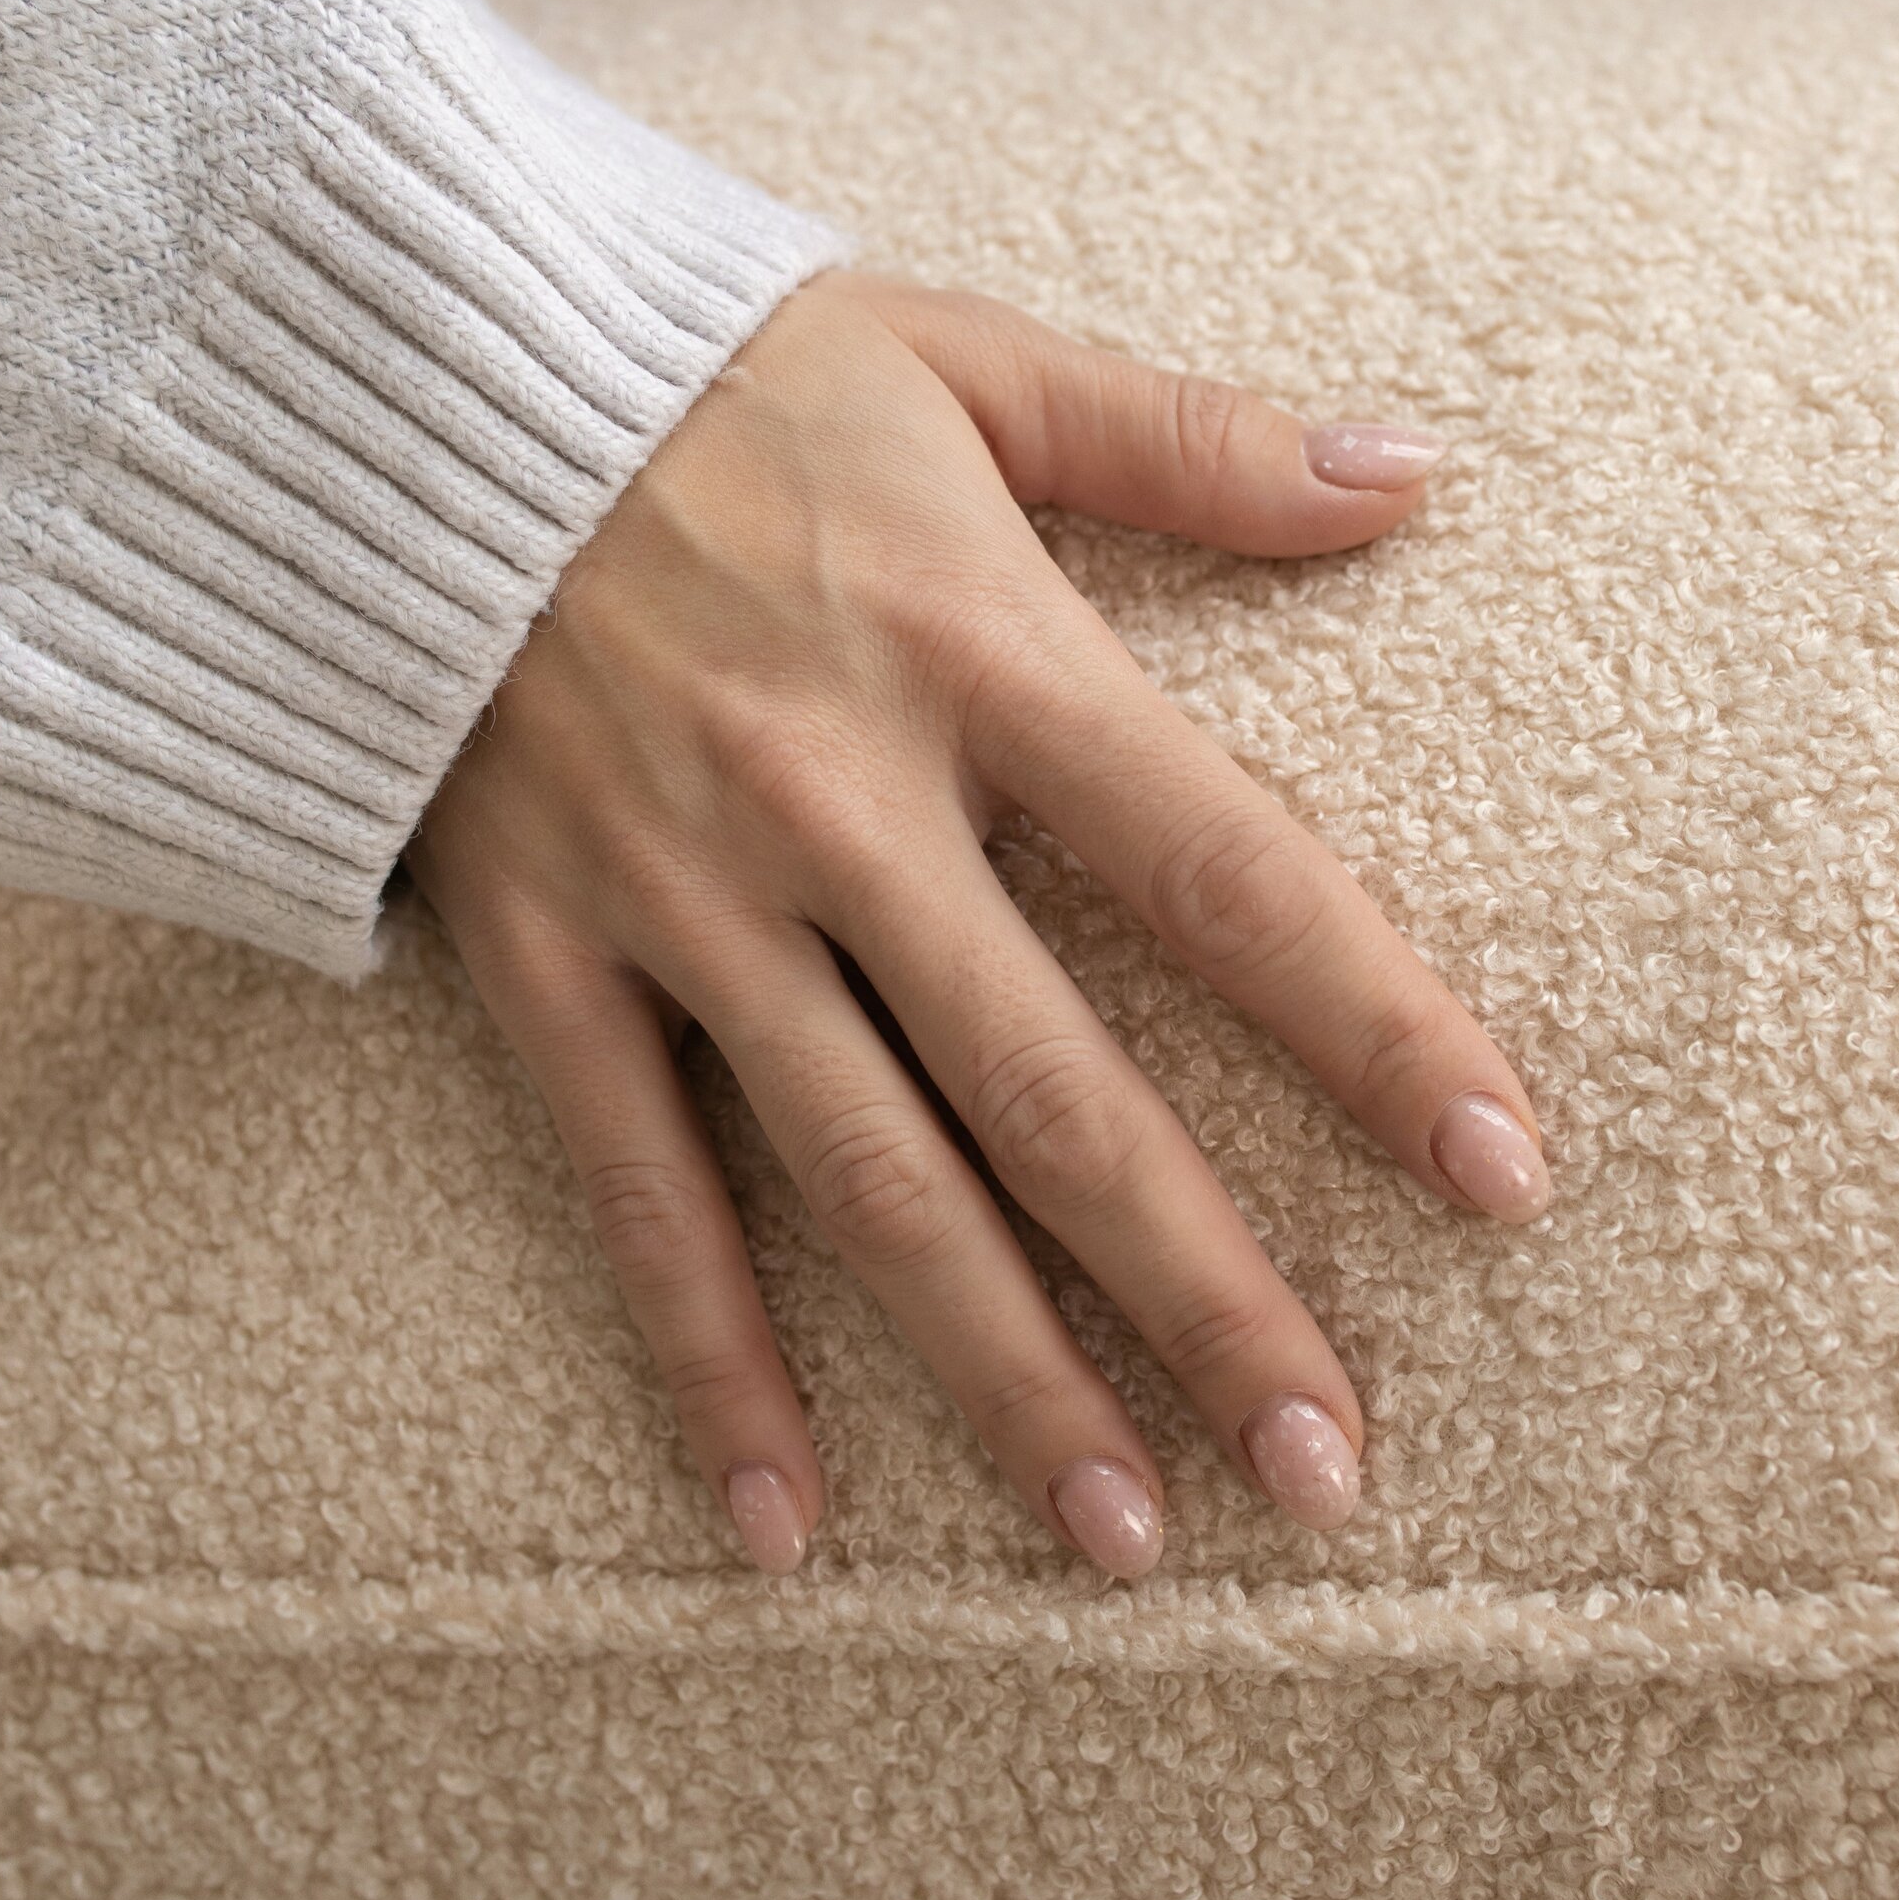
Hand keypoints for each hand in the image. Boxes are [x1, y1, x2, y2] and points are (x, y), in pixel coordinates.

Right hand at [403, 268, 1549, 1579]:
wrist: (399, 387)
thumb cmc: (705, 370)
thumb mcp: (962, 361)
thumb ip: (1189, 438)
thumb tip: (1409, 473)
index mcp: (978, 650)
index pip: (1225, 869)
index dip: (1376, 1028)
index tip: (1499, 1180)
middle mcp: (843, 803)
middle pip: (1059, 1092)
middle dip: (1206, 1292)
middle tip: (1326, 1471)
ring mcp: (685, 900)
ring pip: (870, 1181)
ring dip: (1003, 1374)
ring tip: (1121, 1538)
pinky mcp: (549, 960)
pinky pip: (635, 1192)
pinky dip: (708, 1360)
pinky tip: (782, 1522)